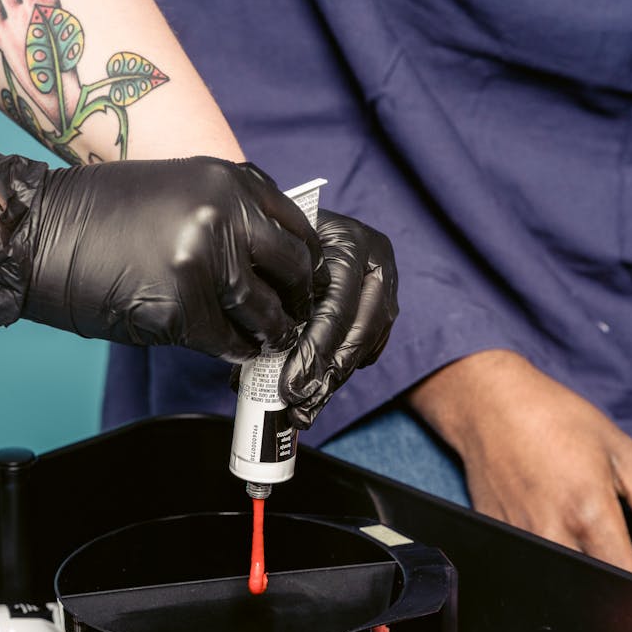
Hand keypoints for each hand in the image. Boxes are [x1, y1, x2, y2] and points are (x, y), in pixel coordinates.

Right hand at [0, 153, 329, 360]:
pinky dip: (233, 351)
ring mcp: (203, 263)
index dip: (304, 261)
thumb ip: (228, 212)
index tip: (302, 282)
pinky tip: (234, 351)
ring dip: (270, 332)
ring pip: (263, 312)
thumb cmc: (101, 213)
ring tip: (268, 341)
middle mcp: (223, 216)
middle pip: (292, 269)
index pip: (295, 227)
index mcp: (228, 180)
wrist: (38, 233)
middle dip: (296, 299)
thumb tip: (270, 254)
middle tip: (294, 316)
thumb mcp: (178, 188)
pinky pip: (224, 340)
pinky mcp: (180, 308)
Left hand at [280, 209, 398, 427]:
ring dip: (334, 379)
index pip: (335, 307)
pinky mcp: (386, 304)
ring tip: (306, 408)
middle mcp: (374, 260)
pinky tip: (322, 387)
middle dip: (326, 374)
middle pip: (357, 329)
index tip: (290, 387)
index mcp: (346, 242)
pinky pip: (372, 346)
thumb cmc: (279, 243)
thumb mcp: (272, 262)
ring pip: (366, 342)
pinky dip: (346, 367)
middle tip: (299, 405)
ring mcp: (385, 283)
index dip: (313, 352)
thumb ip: (268, 305)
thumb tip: (245, 376)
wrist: (303, 224)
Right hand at [408, 350, 631, 570]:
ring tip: (581, 530)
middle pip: (592, 588)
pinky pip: (532, 565)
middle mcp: (550, 534)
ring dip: (581, 570)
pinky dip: (551, 558)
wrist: (489, 405)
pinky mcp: (498, 538)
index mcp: (588, 512)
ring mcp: (519, 540)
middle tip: (614, 546)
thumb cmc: (555, 420)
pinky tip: (553, 523)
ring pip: (561, 582)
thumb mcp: (619, 451)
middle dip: (610, 578)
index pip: (625, 575)